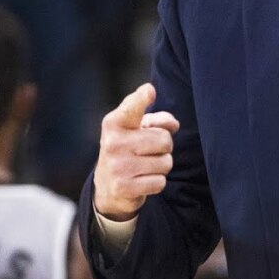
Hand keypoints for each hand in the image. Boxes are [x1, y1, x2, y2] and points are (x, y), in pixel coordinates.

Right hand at [93, 83, 180, 221]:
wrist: (107, 185)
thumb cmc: (128, 148)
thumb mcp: (137, 128)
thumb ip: (157, 119)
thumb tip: (172, 124)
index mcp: (114, 123)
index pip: (132, 107)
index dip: (142, 98)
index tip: (149, 91)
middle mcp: (112, 143)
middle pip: (164, 139)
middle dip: (165, 146)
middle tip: (150, 150)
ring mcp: (117, 166)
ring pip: (165, 162)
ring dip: (162, 165)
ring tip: (146, 165)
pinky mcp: (124, 187)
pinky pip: (160, 182)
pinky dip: (157, 182)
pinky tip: (143, 180)